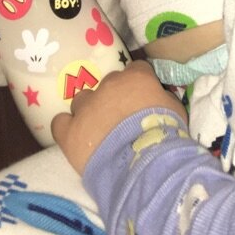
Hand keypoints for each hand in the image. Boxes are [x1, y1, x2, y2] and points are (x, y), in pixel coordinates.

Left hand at [52, 60, 186, 176]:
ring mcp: (86, 107)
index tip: (141, 98)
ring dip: (89, 111)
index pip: (136, 70)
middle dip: (113, 98)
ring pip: (82, 100)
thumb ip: (162, 98)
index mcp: (136, 78)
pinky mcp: (69, 131)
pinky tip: (74, 136)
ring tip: (97, 130)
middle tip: (121, 119)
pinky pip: (59, 122)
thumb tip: (157, 98)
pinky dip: (66, 127)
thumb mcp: (175, 110)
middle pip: (108, 84)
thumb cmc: (165, 136)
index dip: (138, 85)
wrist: (142, 164)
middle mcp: (108, 86)